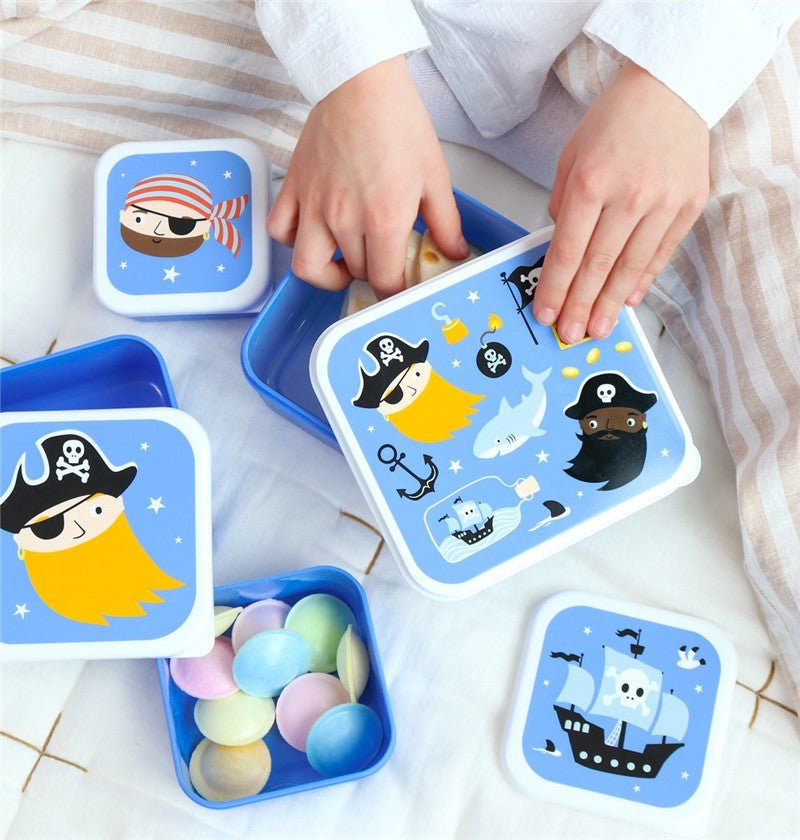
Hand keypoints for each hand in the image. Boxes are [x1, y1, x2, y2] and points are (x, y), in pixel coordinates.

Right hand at [268, 56, 467, 297]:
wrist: (361, 81)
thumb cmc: (399, 122)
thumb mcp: (435, 176)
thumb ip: (445, 222)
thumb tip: (453, 253)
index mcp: (384, 219)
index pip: (384, 283)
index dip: (394, 294)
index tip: (399, 289)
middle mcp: (344, 220)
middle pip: (353, 273)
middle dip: (370, 275)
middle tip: (382, 261)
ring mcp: (314, 206)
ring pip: (308, 267)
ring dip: (327, 274)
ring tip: (343, 263)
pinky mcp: (294, 188)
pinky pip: (280, 231)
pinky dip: (293, 242)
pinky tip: (314, 234)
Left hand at [535, 61, 709, 343]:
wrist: (670, 89)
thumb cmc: (613, 121)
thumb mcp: (571, 156)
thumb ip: (563, 204)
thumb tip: (563, 248)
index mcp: (591, 182)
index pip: (567, 251)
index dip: (555, 288)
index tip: (546, 314)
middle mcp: (629, 195)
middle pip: (598, 266)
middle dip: (580, 305)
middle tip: (570, 334)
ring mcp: (664, 202)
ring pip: (631, 266)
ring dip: (610, 303)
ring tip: (598, 328)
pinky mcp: (689, 204)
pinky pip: (661, 253)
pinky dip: (642, 279)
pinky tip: (628, 300)